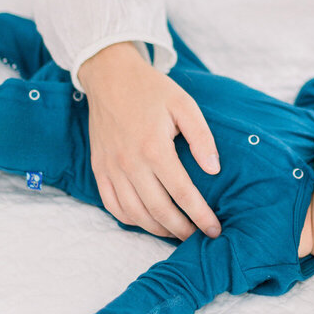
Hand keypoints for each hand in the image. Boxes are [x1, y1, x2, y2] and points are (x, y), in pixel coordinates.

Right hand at [78, 43, 220, 239]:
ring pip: (135, 214)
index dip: (201, 216)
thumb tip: (213, 170)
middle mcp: (130, 163)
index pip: (183, 194)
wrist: (111, 76)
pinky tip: (147, 220)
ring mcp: (111, 168)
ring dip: (157, 229)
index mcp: (154, 148)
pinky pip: (112, 205)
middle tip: (198, 237)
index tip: (215, 229)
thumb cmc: (152, 90)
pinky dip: (131, 219)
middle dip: (182, 230)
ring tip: (176, 232)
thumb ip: (202, 138)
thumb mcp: (184, 105)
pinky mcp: (98, 169)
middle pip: (159, 211)